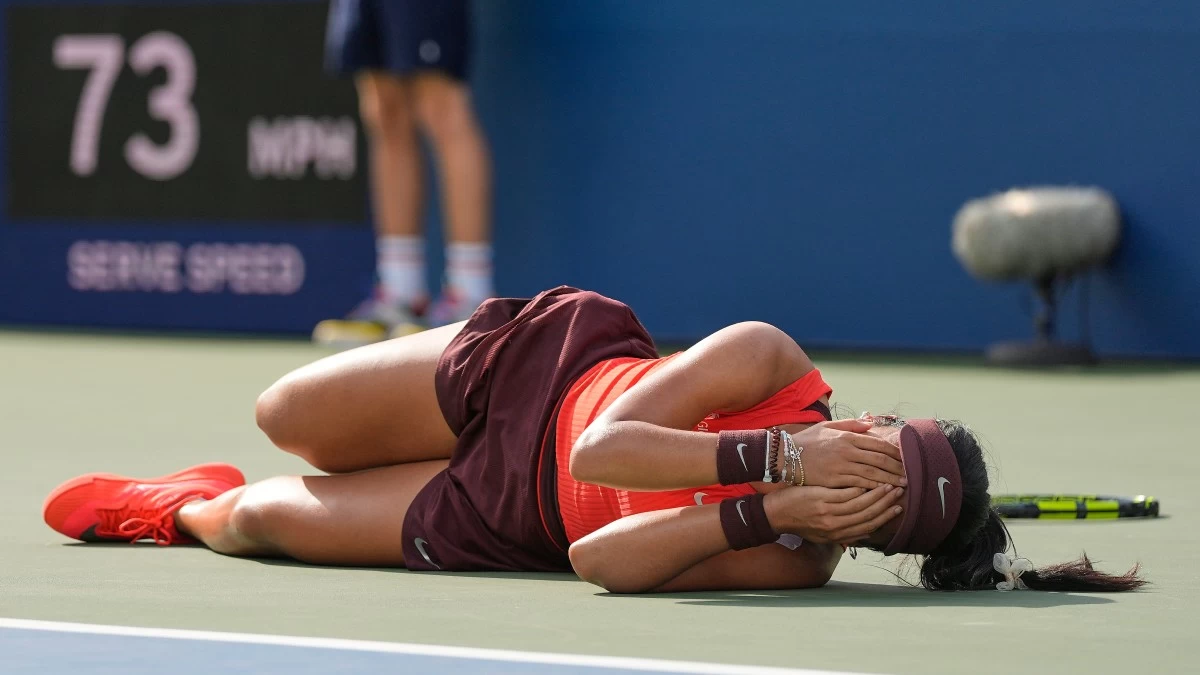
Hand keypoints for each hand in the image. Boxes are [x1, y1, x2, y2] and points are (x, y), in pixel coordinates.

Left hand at [765, 484, 904, 544]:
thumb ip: (844, 534)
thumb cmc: (799, 521)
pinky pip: (846, 495)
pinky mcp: (821, 501)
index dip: (885, 517)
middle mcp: (836, 528)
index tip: (898, 509)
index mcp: (838, 536)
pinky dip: (860, 488)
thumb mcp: (822, 535)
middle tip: (900, 492)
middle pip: (869, 516)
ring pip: (861, 505)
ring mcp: (829, 514)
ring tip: (890, 484)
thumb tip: (864, 534)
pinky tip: (869, 479)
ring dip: (878, 495)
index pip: (868, 527)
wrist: (774, 515)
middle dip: (887, 504)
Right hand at [786, 419, 904, 488]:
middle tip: (909, 475)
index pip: (878, 444)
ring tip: (902, 486)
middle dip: (896, 468)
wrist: (785, 456)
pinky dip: (874, 489)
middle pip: (879, 460)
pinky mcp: (835, 480)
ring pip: (873, 474)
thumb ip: (850, 424)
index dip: (893, 452)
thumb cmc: (806, 441)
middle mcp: (847, 450)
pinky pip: (860, 485)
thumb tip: (870, 422)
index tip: (904, 458)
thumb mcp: (827, 426)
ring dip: (890, 480)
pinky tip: (883, 493)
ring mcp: (842, 466)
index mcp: (847, 436)